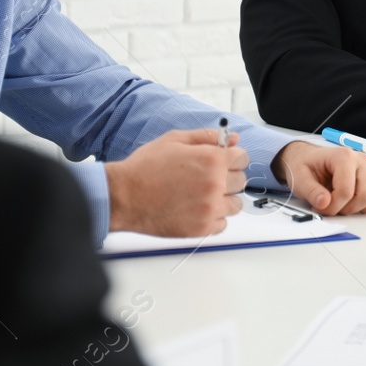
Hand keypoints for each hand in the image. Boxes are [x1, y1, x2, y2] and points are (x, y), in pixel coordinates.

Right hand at [105, 129, 247, 236]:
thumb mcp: (174, 140)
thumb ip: (206, 137)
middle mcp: (215, 184)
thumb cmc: (144, 168)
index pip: (242, 158)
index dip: (230, 158)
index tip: (222, 162)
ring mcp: (210, 208)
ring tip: (201, 196)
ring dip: (223, 200)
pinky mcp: (202, 228)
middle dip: (227, 178)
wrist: (123, 196)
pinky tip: (196, 209)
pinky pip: (223, 224)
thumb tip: (232, 139)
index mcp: (212, 160)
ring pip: (235, 205)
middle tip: (206, 179)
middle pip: (241, 181)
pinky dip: (213, 218)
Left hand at [272, 142, 365, 214]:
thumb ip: (311, 191)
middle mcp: (362, 161)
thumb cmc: (307, 166)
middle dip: (348, 209)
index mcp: (344, 156)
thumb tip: (324, 203)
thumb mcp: (299, 178)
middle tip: (334, 207)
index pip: (346, 191)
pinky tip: (363, 205)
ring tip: (349, 205)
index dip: (333, 206)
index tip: (322, 207)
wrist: (310, 159)